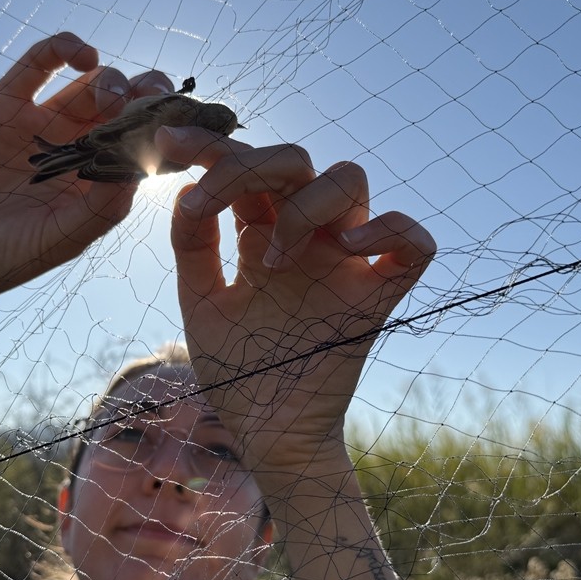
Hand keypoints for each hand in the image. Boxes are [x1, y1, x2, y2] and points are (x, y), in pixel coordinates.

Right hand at [0, 32, 175, 304]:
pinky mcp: (5, 101)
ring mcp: (43, 124)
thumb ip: (104, 203)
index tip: (186, 126)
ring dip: (116, 79)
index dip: (171, 133)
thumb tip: (143, 161)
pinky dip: (66, 47)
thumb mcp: (61, 237)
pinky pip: (41, 61)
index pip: (149, 148)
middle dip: (151, 99)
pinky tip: (83, 56)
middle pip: (130, 109)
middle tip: (153, 105)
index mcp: (100, 186)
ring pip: (95, 81)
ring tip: (111, 97)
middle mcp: (78, 152)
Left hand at [163, 128, 435, 481]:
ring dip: (304, 205)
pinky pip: (414, 242)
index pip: (244, 169)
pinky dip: (389, 231)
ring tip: (269, 261)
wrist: (269, 436)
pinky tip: (349, 249)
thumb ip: (194, 248)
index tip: (166, 142)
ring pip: (350, 179)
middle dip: (247, 164)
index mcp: (263, 233)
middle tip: (209, 200)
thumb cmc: (239, 372)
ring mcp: (345, 262)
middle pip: (295, 160)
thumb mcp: (202, 303)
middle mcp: (307, 237)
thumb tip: (187, 190)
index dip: (209, 147)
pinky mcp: (378, 297)